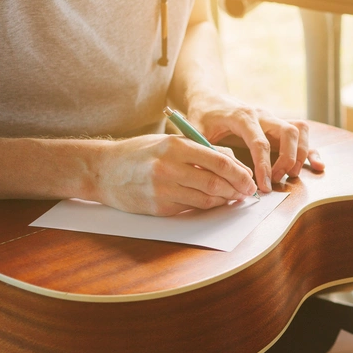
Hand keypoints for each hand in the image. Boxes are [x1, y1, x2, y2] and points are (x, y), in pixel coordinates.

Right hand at [94, 134, 256, 215]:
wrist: (102, 170)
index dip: (239, 173)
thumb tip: (235, 165)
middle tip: (247, 193)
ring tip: (233, 198)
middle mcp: (168, 167)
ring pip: (206, 199)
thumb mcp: (169, 143)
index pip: (218, 160)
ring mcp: (162, 189)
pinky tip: (213, 203)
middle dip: (236, 190)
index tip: (250, 179)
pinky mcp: (159, 207)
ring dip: (224, 201)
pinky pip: (191, 208)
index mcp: (174, 146)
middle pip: (215, 182)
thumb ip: (200, 151)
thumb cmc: (140, 153)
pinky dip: (206, 206)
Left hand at [186, 94, 323, 192]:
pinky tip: (316, 166)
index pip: (260, 142)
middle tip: (276, 180)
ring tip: (290, 175)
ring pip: (300, 131)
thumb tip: (212, 171)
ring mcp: (274, 120)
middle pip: (288, 132)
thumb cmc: (203, 115)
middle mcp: (263, 115)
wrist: (211, 98)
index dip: (264, 166)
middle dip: (286, 160)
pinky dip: (311, 151)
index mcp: (243, 116)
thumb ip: (202, 148)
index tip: (263, 185)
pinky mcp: (279, 127)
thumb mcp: (196, 129)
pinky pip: (303, 135)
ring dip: (299, 155)